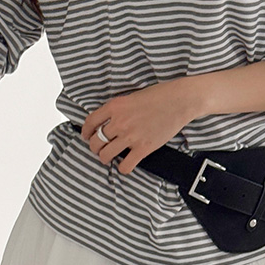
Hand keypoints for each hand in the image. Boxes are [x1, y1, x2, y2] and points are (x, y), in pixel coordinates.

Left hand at [80, 79, 202, 174]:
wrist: (179, 101)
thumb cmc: (158, 95)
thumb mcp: (131, 96)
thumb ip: (118, 109)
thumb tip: (109, 122)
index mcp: (115, 106)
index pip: (90, 122)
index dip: (85, 131)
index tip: (86, 136)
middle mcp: (120, 122)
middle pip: (96, 141)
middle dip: (94, 147)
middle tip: (99, 148)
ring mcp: (131, 136)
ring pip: (106, 155)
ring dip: (104, 158)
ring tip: (109, 157)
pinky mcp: (143, 148)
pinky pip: (125, 165)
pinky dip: (123, 168)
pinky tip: (125, 165)